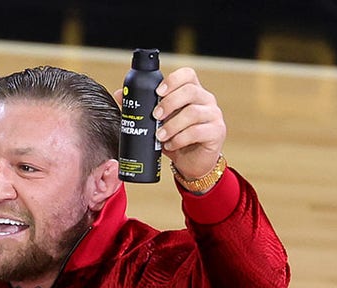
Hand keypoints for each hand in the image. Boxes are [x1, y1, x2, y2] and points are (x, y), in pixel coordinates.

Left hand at [152, 67, 225, 181]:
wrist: (192, 164)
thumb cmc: (175, 138)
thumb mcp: (158, 122)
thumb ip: (142, 107)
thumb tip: (119, 94)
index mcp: (192, 91)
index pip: (188, 74)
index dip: (173, 79)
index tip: (157, 92)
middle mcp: (206, 100)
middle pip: (190, 91)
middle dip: (169, 103)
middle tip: (154, 116)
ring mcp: (214, 115)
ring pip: (193, 113)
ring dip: (172, 125)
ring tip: (159, 136)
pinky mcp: (217, 132)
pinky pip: (198, 131)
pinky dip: (180, 138)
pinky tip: (171, 145)